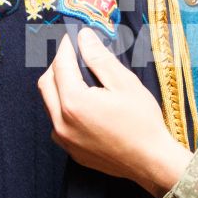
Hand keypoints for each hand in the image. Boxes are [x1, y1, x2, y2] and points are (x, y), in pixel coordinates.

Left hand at [37, 28, 193, 195]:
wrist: (151, 161)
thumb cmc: (142, 122)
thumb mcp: (124, 83)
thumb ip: (99, 58)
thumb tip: (84, 37)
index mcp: (74, 103)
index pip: (60, 66)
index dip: (66, 48)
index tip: (73, 37)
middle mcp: (62, 122)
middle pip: (46, 84)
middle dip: (57, 65)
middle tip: (75, 55)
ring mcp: (64, 140)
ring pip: (50, 104)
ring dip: (59, 87)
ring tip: (81, 79)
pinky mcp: (70, 151)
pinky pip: (58, 123)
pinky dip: (64, 108)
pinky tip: (85, 105)